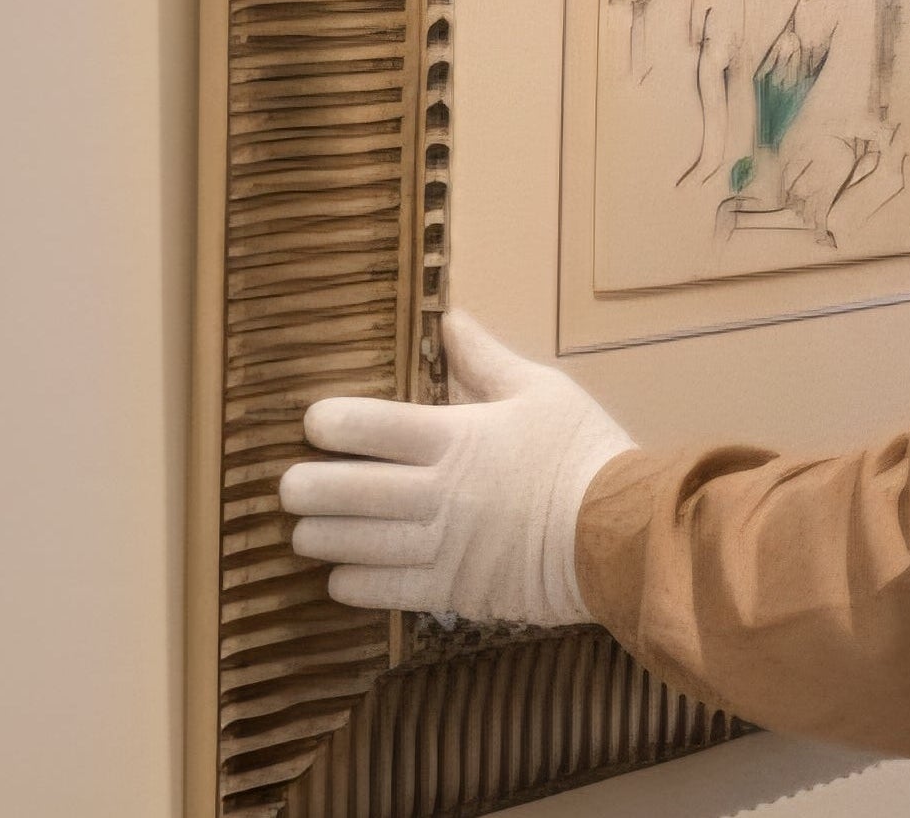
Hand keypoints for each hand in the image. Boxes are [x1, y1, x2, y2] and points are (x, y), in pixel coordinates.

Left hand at [280, 309, 637, 623]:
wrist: (620, 532)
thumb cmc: (583, 453)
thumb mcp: (541, 390)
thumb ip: (486, 358)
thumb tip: (450, 318)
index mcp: (456, 437)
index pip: (374, 426)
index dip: (333, 423)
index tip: (313, 422)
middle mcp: (439, 492)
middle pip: (352, 490)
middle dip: (308, 487)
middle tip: (288, 485)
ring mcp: (443, 545)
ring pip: (359, 543)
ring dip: (321, 537)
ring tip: (302, 531)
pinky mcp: (455, 589)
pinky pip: (389, 590)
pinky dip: (355, 585)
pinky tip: (337, 578)